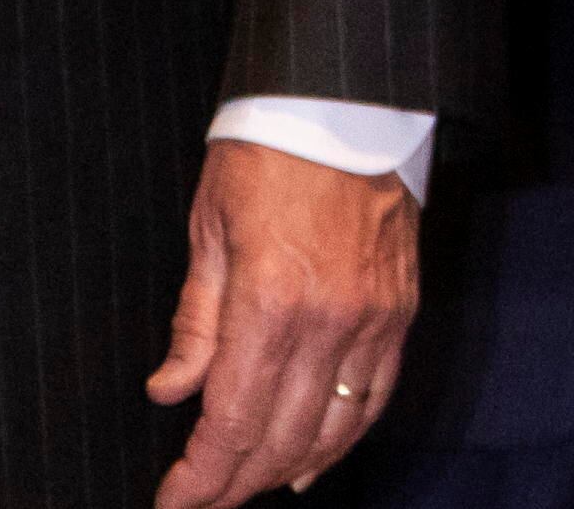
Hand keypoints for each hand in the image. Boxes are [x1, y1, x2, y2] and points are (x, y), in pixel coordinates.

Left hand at [147, 141, 415, 505]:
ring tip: (253, 487)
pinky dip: (350, 433)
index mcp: (269, 302)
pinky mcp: (402, 305)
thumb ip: (195, 321)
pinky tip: (320, 455)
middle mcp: (329, 319)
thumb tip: (171, 390)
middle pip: (281, 436)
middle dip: (236, 482)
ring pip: (336, 424)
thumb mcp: (208, 232)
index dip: (200, 476)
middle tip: (204, 501)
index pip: (231, 421)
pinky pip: (378, 389)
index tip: (175, 501)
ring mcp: (374, 315)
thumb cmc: (268, 156)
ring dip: (291, 466)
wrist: (347, 103)